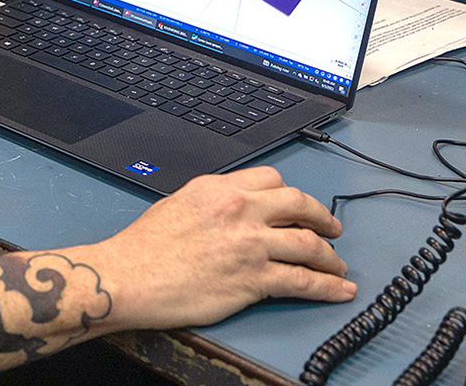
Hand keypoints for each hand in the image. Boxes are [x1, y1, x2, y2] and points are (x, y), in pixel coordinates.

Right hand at [86, 167, 354, 331]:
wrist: (130, 276)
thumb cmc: (143, 247)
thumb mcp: (176, 204)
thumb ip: (209, 203)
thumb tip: (228, 213)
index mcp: (219, 188)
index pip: (271, 180)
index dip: (290, 195)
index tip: (297, 206)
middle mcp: (240, 209)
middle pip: (300, 205)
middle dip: (323, 217)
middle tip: (331, 229)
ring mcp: (250, 244)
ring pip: (309, 244)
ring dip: (330, 257)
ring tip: (337, 266)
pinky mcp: (254, 278)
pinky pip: (303, 281)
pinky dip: (328, 287)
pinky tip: (340, 290)